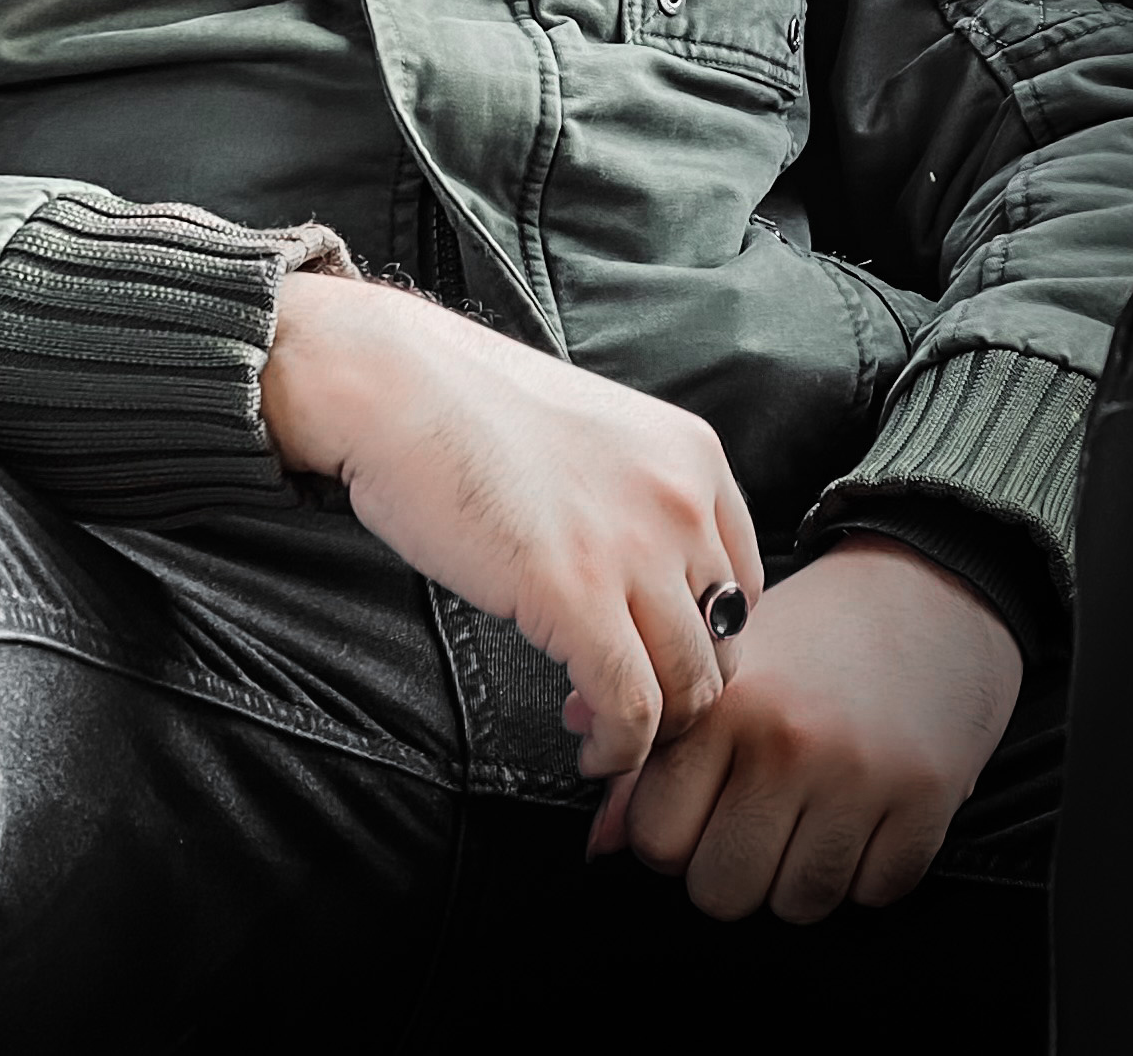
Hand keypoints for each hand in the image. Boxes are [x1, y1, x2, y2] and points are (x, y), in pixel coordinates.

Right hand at [263, 272, 761, 778]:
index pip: (743, 581)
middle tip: (626, 705)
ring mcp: (634, 551)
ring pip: (690, 685)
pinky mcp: (576, 597)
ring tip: (602, 731)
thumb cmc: (460, 404)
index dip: (703, 635)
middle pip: (724, 640)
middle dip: (681, 689)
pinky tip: (589, 747)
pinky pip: (632, 708)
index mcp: (690, 456)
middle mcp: (681, 502)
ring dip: (653, 729)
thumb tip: (632, 574)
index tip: (657, 656)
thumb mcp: (588, 433)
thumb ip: (631, 496)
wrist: (389, 385)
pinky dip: (619, 748)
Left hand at [588, 531, 1022, 920]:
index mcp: (723, 704)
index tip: (686, 816)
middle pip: (720, 888)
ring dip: (793, 879)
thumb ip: (654, 743)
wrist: (929, 590)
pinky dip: (861, 874)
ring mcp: (859, 779)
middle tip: (743, 827)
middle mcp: (786, 744)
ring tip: (801, 822)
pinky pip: (873, 894)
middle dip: (724, 870)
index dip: (663, 839)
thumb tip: (601, 836)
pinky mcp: (927, 802)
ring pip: (796, 904)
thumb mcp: (726, 665)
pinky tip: (858, 821)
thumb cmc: (818, 631)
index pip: (656, 834)